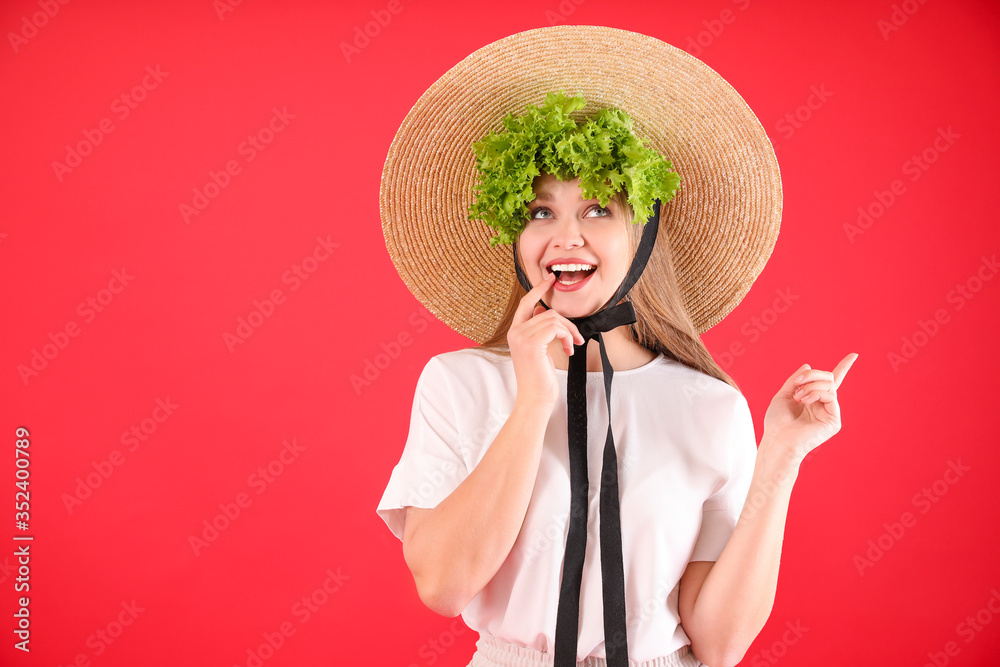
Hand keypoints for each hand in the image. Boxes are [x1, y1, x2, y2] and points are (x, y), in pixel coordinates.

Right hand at [507, 273, 584, 406]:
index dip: (539, 289)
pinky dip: (567, 336)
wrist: (535, 399)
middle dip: (566, 321)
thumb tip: (543, 310)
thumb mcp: (539, 350)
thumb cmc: (539, 379)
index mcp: (514, 332)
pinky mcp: (532, 343)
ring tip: (572, 346)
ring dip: (569, 331)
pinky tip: (569, 350)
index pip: (526, 303)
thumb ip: (539, 329)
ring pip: (553, 318)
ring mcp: (521, 337)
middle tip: (576, 337)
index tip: (551, 279)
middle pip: (545, 310)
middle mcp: (515, 332)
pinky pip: (556, 327)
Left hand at [762, 353, 858, 461]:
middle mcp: (824, 405)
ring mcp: (830, 412)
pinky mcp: (834, 421)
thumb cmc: (777, 422)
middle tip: (797, 384)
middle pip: (828, 377)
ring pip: (829, 384)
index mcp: (813, 399)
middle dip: (812, 375)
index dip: (843, 367)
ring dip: (811, 385)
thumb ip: (796, 380)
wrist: (778, 440)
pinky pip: (831, 395)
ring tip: (798, 397)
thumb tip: (808, 365)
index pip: (830, 382)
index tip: (854, 354)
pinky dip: (816, 393)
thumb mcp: (783, 395)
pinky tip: (805, 401)